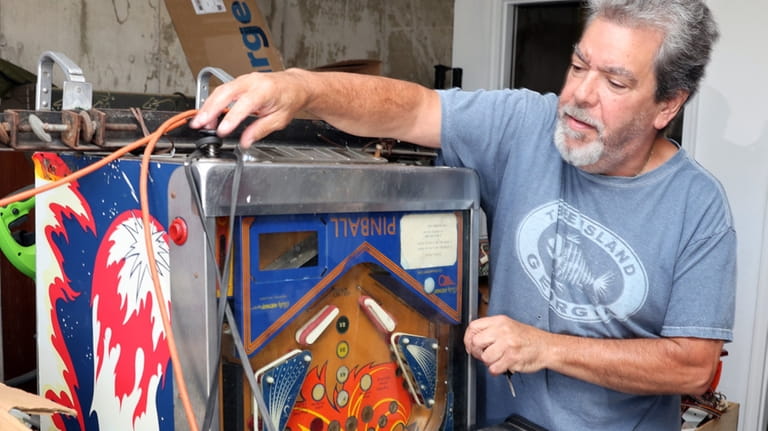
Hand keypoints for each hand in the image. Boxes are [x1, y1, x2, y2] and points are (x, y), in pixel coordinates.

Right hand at [189, 69, 308, 147]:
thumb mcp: (279, 119)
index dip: (231, 118)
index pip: (244, 104)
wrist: (294, 86)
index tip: (222, 131)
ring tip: (201, 123)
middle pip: (226, 93)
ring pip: (220, 90)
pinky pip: (222, 90)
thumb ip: (260, 130)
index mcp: (265, 91)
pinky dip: (213, 102)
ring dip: (208, 106)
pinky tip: (208, 114)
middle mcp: (252, 82)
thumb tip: (245, 142)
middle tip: (199, 125)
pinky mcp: (239, 81)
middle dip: (210, 110)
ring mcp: (244, 79)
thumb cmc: (289, 99)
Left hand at [463, 315, 548, 375]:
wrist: (547, 347)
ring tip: (498, 360)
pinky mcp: (512, 358)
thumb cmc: (528, 338)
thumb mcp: (508, 325)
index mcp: (499, 321)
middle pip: (475, 342)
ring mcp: (507, 344)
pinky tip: (503, 365)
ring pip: (484, 357)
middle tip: (483, 355)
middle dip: (477, 352)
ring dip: (489, 362)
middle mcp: (502, 330)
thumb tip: (472, 340)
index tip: (470, 345)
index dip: (468, 338)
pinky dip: (496, 370)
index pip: (473, 327)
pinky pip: (494, 368)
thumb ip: (491, 330)